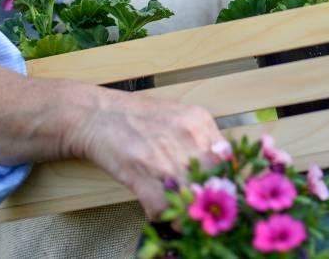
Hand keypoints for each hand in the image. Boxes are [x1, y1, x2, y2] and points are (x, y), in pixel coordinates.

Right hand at [64, 88, 224, 219]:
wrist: (99, 115)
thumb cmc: (141, 117)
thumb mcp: (181, 116)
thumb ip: (204, 137)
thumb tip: (226, 165)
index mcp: (200, 121)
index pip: (229, 160)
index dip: (226, 180)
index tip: (220, 191)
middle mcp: (188, 137)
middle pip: (214, 181)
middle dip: (208, 198)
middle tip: (201, 205)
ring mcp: (164, 157)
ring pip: (191, 199)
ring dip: (187, 211)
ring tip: (181, 210)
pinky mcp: (141, 175)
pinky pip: (163, 209)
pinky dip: (162, 215)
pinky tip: (157, 207)